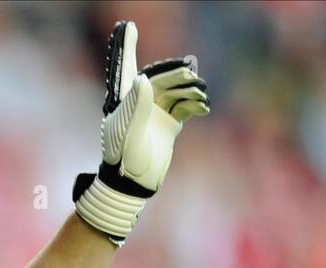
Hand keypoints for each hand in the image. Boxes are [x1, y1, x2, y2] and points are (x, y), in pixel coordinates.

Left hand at [74, 21, 209, 244]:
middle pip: (160, 78)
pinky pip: (185, 107)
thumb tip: (143, 79)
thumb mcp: (128, 132)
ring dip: (189, 89)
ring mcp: (155, 114)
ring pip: (175, 91)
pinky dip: (194, 104)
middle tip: (191, 73)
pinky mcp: (169, 125)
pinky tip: (202, 107)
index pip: (125, 67)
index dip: (126, 46)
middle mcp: (139, 104)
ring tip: (200, 95)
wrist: (133, 185)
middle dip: (176, 73)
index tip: (127, 24)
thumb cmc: (124, 159)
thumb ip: (136, 105)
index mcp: (123, 101)